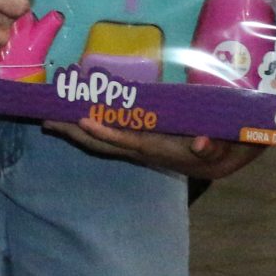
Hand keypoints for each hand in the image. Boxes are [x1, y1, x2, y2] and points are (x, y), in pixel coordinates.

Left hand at [49, 117, 262, 180]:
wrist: (228, 159)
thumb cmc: (226, 147)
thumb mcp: (226, 146)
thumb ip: (214, 147)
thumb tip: (200, 143)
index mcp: (161, 148)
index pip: (128, 140)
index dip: (105, 131)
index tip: (82, 120)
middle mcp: (145, 149)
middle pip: (104, 142)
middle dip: (75, 133)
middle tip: (47, 120)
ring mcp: (140, 145)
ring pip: (103, 140)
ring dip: (76, 131)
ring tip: (50, 120)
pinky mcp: (141, 140)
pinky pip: (110, 134)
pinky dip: (91, 125)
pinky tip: (75, 116)